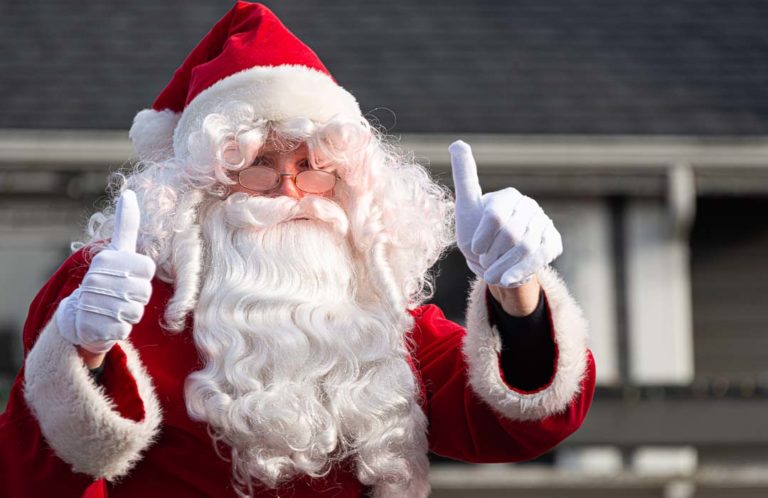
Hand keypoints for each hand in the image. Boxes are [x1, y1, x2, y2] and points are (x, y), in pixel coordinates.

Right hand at [56, 190, 155, 353]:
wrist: (78, 316)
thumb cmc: (106, 280)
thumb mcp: (117, 252)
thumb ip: (126, 225)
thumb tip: (129, 192)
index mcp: (106, 259)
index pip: (148, 269)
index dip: (144, 277)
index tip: (129, 277)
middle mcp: (96, 278)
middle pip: (144, 292)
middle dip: (138, 298)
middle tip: (121, 296)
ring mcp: (93, 303)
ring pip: (136, 312)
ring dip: (129, 314)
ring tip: (114, 310)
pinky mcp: (92, 327)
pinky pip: (124, 330)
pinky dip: (119, 329)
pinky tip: (106, 323)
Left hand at [449, 140, 562, 287]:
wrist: (495, 263)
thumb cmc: (476, 234)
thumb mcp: (465, 207)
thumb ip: (464, 176)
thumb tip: (457, 142)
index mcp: (508, 196)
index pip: (495, 216)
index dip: (482, 237)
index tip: (473, 248)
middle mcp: (530, 207)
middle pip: (511, 235)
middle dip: (493, 254)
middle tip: (484, 261)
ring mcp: (544, 224)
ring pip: (525, 248)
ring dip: (504, 266)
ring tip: (491, 275)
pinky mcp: (553, 243)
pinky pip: (540, 258)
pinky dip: (521, 271)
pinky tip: (507, 279)